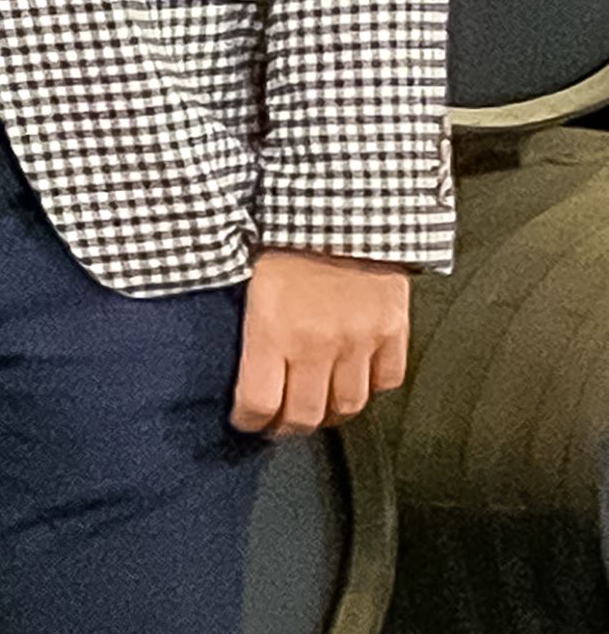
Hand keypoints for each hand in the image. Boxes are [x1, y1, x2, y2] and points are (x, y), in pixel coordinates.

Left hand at [235, 248, 411, 434]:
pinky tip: (355, 380)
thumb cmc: (283, 238)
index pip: (258, 404)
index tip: (245, 421)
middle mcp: (317, 345)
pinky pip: (387, 381)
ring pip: (347, 407)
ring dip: (329, 414)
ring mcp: (359, 340)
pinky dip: (371, 388)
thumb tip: (238, 368)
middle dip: (286, 428)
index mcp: (271, 333)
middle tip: (279, 424)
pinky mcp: (393, 330)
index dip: (249, 422)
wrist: (344, 205)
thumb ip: (249, 330)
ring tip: (316, 407)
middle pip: (304, 417)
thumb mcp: (247, 283)